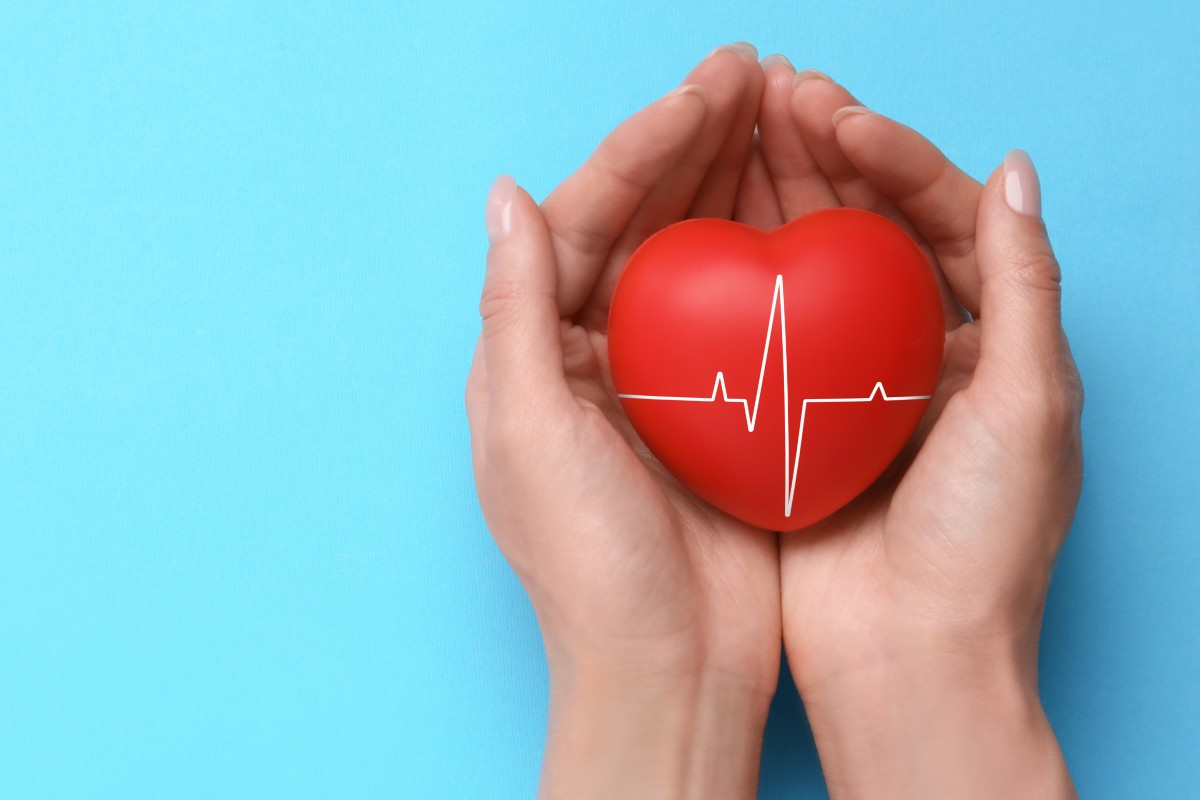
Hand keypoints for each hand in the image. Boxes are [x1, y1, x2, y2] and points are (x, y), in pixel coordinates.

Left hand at [465, 44, 776, 798]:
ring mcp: (658, 377)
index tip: (704, 92)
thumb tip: (506, 192)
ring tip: (777, 110)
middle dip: (691, 143)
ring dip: (730, 180)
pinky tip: (802, 207)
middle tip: (751, 73)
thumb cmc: (587, 563)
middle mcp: (590, 352)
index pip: (582, 219)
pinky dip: (769, 253)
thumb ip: (513, 309)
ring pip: (694, 254)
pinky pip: (743, 308)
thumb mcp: (527, 431)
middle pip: (640, 222)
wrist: (668, 665)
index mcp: (533, 351)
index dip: (640, 148)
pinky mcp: (717, 407)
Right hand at [749, 64, 1082, 797]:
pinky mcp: (790, 417)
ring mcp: (845, 383)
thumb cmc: (981, 541)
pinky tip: (703, 233)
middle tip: (770, 96)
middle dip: (823, 157)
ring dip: (777, 200)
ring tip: (734, 133)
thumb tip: (1016, 168)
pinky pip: (762, 328)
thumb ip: (1025, 282)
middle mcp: (914, 352)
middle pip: (868, 229)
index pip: (940, 217)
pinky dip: (738, 276)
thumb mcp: (1029, 403)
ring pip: (809, 269)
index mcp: (987, 342)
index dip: (890, 155)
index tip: (830, 113)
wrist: (910, 659)